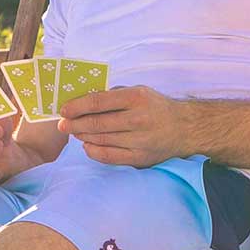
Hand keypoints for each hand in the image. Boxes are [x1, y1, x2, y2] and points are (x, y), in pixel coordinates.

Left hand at [58, 83, 182, 167]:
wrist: (186, 128)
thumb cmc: (157, 107)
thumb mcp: (139, 92)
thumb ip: (114, 96)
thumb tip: (84, 101)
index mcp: (137, 98)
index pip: (98, 102)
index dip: (77, 107)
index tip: (64, 110)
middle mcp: (138, 119)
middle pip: (96, 123)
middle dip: (75, 124)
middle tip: (63, 125)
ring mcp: (140, 140)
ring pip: (101, 140)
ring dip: (83, 136)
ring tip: (76, 133)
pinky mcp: (141, 157)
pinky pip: (110, 157)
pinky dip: (94, 151)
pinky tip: (88, 146)